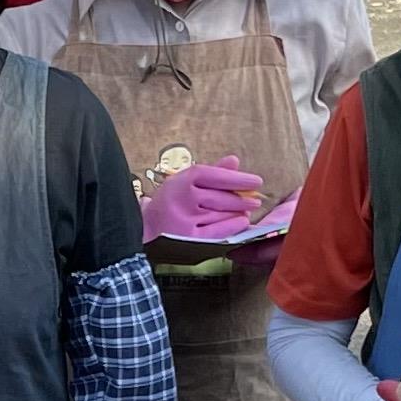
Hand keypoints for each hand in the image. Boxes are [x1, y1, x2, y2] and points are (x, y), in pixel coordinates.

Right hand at [142, 156, 269, 244]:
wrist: (144, 232)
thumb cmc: (169, 204)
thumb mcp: (184, 182)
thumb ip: (211, 172)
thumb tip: (235, 161)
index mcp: (181, 181)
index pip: (215, 175)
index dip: (238, 178)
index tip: (255, 180)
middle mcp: (183, 199)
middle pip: (221, 196)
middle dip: (241, 198)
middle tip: (255, 198)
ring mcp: (187, 220)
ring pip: (222, 213)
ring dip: (239, 211)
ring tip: (246, 209)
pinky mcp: (190, 239)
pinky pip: (219, 231)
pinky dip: (233, 225)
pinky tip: (241, 221)